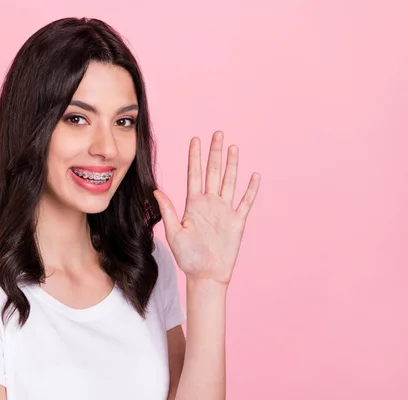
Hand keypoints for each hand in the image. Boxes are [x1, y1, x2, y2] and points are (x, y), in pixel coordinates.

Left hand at [153, 131, 259, 285]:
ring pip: (230, 181)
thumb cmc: (187, 257)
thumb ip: (168, 211)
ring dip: (232, 164)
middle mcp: (210, 203)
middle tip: (218, 133)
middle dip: (215, 152)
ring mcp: (224, 210)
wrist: (206, 275)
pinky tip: (254, 175)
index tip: (195, 139)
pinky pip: (246, 201)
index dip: (195, 157)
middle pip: (213, 172)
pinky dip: (251, 189)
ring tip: (233, 147)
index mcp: (193, 204)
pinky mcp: (238, 221)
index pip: (194, 174)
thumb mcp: (174, 233)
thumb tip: (155, 191)